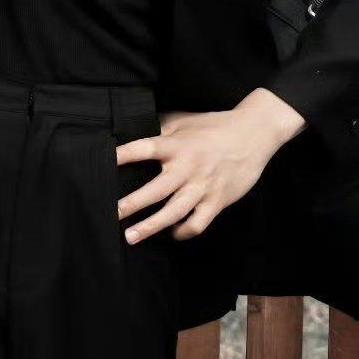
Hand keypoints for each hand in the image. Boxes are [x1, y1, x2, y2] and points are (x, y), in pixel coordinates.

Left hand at [115, 89, 304, 243]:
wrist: (254, 134)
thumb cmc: (214, 126)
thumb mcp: (185, 121)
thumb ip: (160, 128)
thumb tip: (133, 129)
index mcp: (177, 145)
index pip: (145, 149)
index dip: (124, 155)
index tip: (104, 163)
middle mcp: (188, 167)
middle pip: (156, 190)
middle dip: (132, 204)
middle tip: (112, 214)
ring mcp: (204, 186)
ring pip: (174, 212)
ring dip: (151, 226)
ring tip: (131, 236)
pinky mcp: (218, 200)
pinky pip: (197, 223)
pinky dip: (183, 231)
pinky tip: (172, 232)